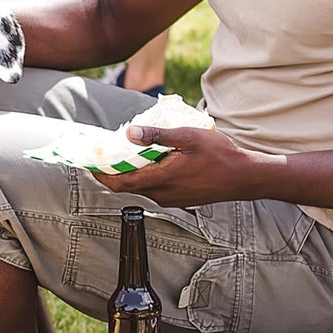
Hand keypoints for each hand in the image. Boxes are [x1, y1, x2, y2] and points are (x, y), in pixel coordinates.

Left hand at [100, 124, 268, 204]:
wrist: (244, 178)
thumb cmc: (220, 156)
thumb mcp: (188, 137)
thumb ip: (157, 135)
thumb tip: (129, 133)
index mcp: (161, 179)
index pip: (120, 182)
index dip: (101, 174)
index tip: (89, 162)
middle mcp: (163, 194)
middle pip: (128, 186)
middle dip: (112, 172)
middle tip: (103, 154)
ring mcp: (171, 199)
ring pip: (141, 187)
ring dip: (130, 173)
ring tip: (125, 153)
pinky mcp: (179, 199)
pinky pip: (154, 189)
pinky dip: (145, 176)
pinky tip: (150, 161)